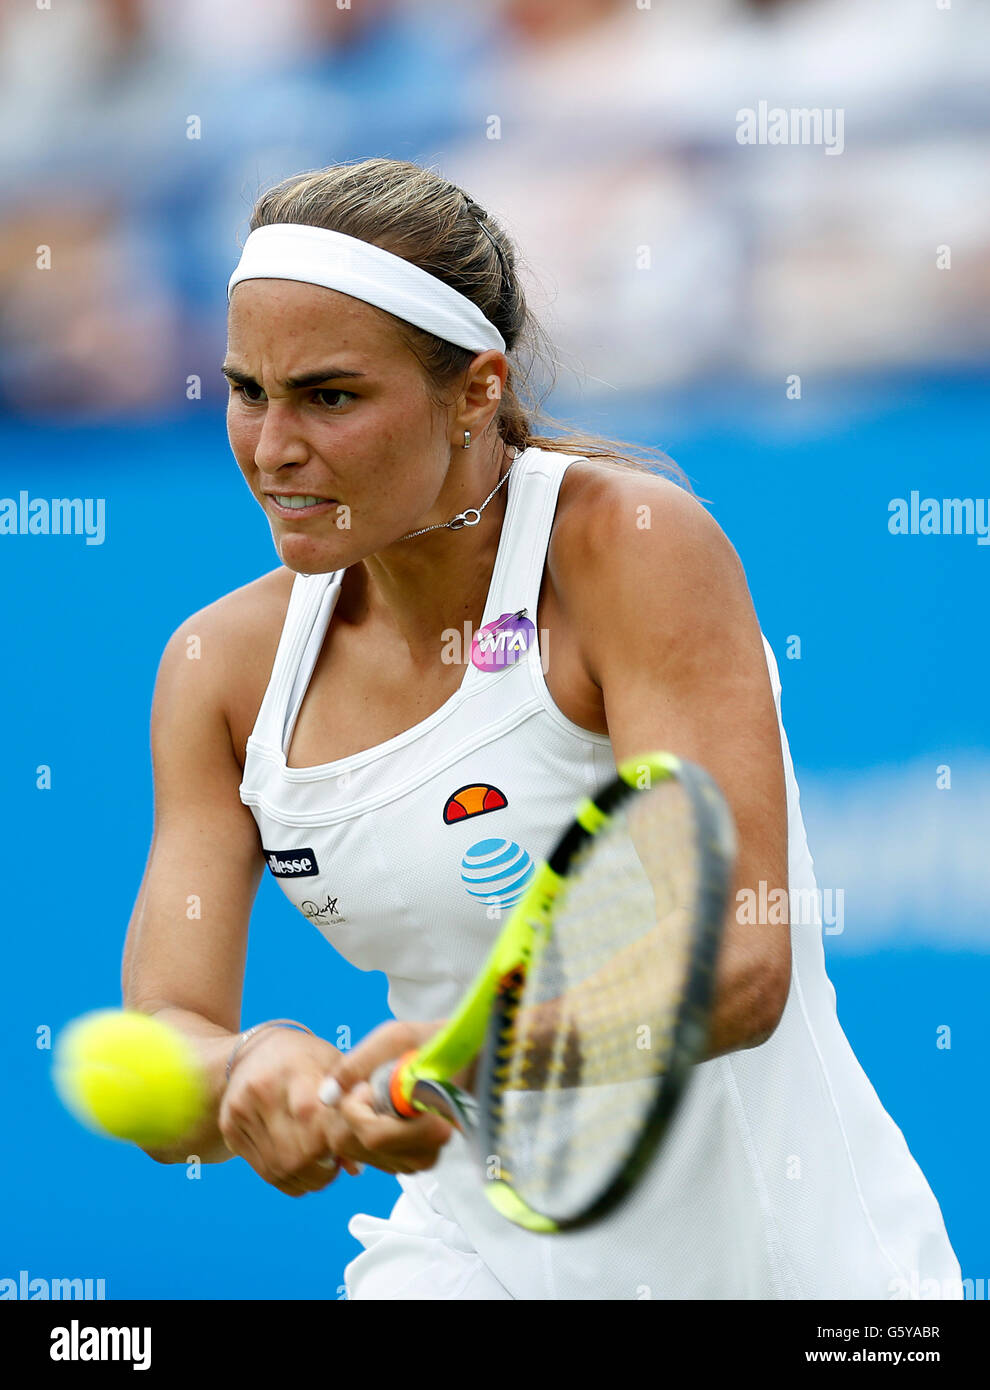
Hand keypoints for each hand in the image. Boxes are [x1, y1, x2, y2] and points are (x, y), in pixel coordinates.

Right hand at [218, 1027, 359, 1197]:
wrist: (257, 1050)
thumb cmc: (308, 1060)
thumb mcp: (333, 1067)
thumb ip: (349, 1108)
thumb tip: (358, 1168)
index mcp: (292, 1069)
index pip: (309, 1114)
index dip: (332, 1138)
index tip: (346, 1142)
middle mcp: (261, 1090)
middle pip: (295, 1151)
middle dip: (324, 1167)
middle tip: (338, 1162)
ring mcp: (240, 1111)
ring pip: (279, 1168)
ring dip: (308, 1178)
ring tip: (324, 1168)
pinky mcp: (229, 1129)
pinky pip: (264, 1172)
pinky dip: (290, 1180)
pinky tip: (304, 1169)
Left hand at [319, 1020, 454, 1176]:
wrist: (464, 1061)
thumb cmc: (435, 1045)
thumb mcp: (397, 1037)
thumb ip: (358, 1064)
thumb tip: (327, 1096)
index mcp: (433, 1128)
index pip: (373, 1136)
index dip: (358, 1106)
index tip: (369, 1084)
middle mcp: (424, 1154)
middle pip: (352, 1145)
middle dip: (349, 1110)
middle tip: (368, 1084)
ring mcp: (413, 1163)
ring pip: (350, 1150)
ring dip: (351, 1117)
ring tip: (376, 1092)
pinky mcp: (402, 1163)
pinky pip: (358, 1151)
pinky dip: (357, 1126)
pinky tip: (377, 1106)